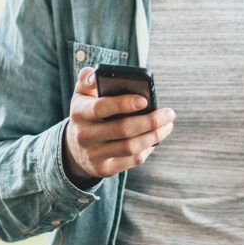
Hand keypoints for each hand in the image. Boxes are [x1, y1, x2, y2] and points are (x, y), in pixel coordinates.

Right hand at [62, 66, 175, 185]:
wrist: (74, 147)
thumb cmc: (86, 112)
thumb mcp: (82, 93)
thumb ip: (88, 78)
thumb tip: (97, 75)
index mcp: (79, 112)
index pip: (101, 107)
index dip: (123, 104)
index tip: (145, 100)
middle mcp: (84, 135)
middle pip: (122, 129)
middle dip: (150, 121)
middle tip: (169, 113)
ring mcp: (93, 155)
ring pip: (130, 147)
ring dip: (154, 136)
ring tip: (167, 125)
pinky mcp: (104, 169)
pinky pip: (131, 160)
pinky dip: (147, 149)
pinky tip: (155, 139)